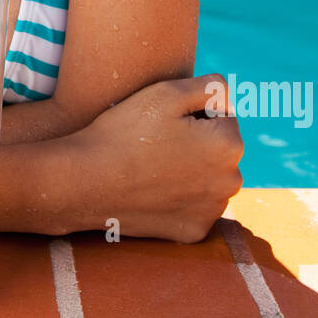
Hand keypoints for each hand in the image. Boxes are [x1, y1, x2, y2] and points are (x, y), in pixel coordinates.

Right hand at [60, 74, 243, 241]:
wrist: (87, 182)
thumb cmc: (126, 132)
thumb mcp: (167, 91)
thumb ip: (211, 85)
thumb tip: (228, 98)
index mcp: (229, 145)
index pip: (222, 116)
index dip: (192, 113)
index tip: (164, 121)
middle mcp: (231, 182)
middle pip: (219, 149)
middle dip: (198, 142)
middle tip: (157, 143)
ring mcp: (213, 211)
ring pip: (209, 178)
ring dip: (191, 170)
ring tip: (154, 165)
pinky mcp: (194, 231)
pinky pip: (195, 206)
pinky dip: (180, 198)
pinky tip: (154, 190)